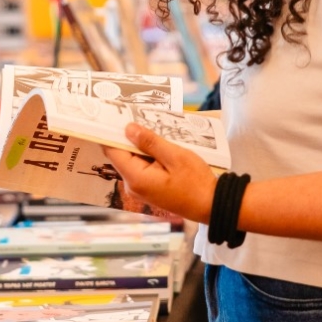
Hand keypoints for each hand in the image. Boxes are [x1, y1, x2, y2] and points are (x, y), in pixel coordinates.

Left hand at [103, 124, 217, 222]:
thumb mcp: (175, 156)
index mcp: (136, 178)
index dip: (111, 133)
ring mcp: (140, 189)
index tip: (115, 116)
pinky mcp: (148, 189)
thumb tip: (128, 129)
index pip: (112, 151)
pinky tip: (161, 146)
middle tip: (140, 117)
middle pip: (122, 155)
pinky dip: (149, 156)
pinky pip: (142, 168)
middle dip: (130, 137)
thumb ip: (150, 142)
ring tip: (156, 130)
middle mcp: (132, 186)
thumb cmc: (196, 183)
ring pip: (133, 160)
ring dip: (142, 146)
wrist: (210, 206)